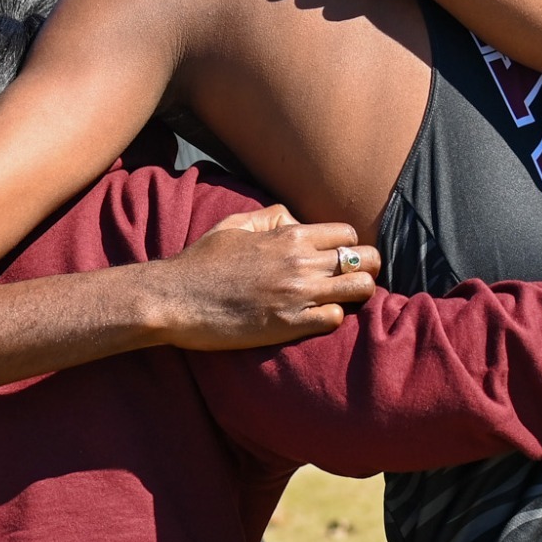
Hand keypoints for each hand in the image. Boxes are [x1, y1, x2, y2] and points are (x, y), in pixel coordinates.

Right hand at [146, 218, 379, 349]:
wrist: (175, 299)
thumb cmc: (201, 261)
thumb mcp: (234, 224)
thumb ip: (271, 216)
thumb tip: (296, 219)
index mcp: (290, 235)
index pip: (348, 235)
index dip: (348, 247)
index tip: (339, 258)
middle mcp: (301, 261)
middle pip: (366, 260)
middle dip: (366, 269)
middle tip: (351, 280)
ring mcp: (298, 294)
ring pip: (360, 290)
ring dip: (356, 295)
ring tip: (341, 300)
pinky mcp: (290, 325)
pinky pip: (335, 318)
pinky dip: (332, 318)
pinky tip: (316, 317)